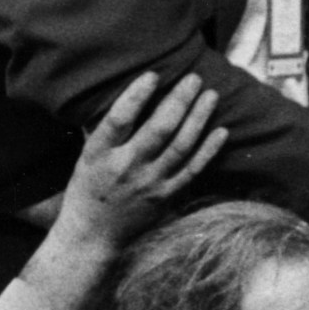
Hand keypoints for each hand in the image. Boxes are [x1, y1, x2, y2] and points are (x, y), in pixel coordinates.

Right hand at [53, 73, 227, 255]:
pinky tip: (221, 131)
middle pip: (158, 129)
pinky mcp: (167, 195)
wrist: (93, 235)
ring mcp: (150, 182)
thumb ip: (106, 130)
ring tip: (210, 95)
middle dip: (179, 100)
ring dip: (199, 118)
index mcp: (99, 153)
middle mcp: (126, 167)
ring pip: (181, 146)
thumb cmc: (88, 188)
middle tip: (194, 78)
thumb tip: (126, 95)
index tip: (153, 75)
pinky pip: (193, 169)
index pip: (119, 119)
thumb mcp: (87, 156)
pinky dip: (209, 150)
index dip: (136, 96)